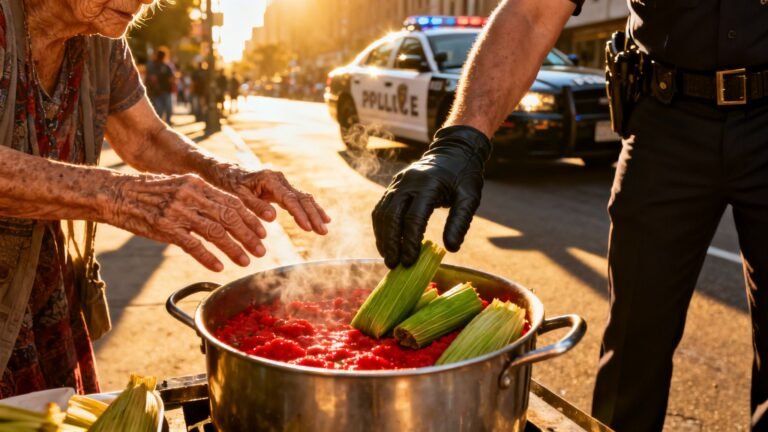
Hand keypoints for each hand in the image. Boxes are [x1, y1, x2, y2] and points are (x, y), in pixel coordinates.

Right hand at [103, 173, 267, 271]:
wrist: (117, 195)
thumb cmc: (150, 193)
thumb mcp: (179, 186)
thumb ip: (201, 198)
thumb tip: (226, 212)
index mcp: (197, 184)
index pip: (232, 202)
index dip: (251, 217)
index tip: (264, 230)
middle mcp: (190, 196)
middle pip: (229, 218)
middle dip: (248, 235)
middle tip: (261, 249)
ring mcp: (178, 212)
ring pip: (215, 233)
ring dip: (234, 249)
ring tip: (246, 261)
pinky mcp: (165, 228)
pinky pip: (193, 245)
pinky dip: (208, 257)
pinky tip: (219, 266)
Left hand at [220, 168, 330, 234]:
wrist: (226, 172)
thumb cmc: (229, 185)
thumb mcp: (238, 196)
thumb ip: (255, 206)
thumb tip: (273, 218)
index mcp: (270, 180)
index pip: (290, 199)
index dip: (300, 214)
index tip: (308, 228)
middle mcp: (280, 179)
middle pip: (302, 198)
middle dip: (313, 215)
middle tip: (323, 231)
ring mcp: (283, 183)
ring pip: (304, 198)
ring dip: (315, 213)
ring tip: (325, 229)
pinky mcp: (283, 189)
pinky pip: (300, 199)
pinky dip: (310, 210)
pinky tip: (321, 219)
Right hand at [372, 125, 490, 267]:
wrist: (453, 150)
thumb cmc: (464, 176)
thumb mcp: (470, 197)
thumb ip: (460, 222)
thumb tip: (451, 249)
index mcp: (427, 185)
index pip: (413, 218)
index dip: (409, 242)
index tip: (410, 261)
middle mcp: (407, 183)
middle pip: (392, 217)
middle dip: (391, 243)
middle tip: (394, 265)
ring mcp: (397, 183)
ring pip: (382, 213)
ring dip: (383, 237)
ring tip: (388, 258)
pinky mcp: (393, 186)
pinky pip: (381, 208)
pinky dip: (381, 228)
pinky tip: (386, 243)